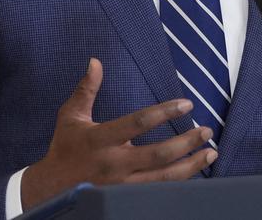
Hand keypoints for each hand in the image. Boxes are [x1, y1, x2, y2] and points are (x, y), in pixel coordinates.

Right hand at [21, 58, 216, 210]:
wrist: (50, 190)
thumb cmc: (64, 148)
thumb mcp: (70, 116)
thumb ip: (86, 89)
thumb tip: (95, 61)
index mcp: (101, 139)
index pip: (138, 123)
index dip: (164, 112)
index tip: (186, 104)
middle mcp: (114, 164)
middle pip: (159, 155)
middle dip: (187, 143)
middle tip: (206, 131)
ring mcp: (122, 186)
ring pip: (164, 179)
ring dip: (191, 165)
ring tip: (210, 152)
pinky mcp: (126, 199)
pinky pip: (159, 192)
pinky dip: (180, 182)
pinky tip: (194, 172)